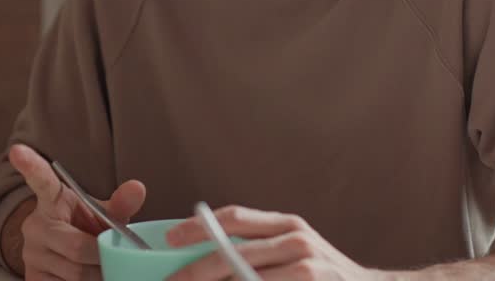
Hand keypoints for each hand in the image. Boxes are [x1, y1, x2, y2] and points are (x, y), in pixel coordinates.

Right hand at [8, 143, 145, 280]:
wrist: (63, 253)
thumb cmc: (86, 227)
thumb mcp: (102, 213)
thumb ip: (120, 203)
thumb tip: (138, 188)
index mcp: (51, 201)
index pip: (41, 181)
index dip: (31, 166)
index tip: (18, 151)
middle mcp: (35, 226)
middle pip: (75, 246)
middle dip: (101, 255)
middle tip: (116, 257)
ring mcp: (30, 255)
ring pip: (73, 273)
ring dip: (97, 275)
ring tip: (106, 268)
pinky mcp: (32, 279)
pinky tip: (93, 277)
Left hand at [165, 205, 385, 280]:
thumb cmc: (327, 275)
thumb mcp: (294, 249)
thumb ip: (258, 247)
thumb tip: (204, 256)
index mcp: (287, 224)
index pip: (235, 219)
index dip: (198, 228)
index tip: (168, 239)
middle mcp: (297, 241)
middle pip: (232, 255)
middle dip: (194, 274)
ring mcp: (307, 268)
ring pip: (243, 279)